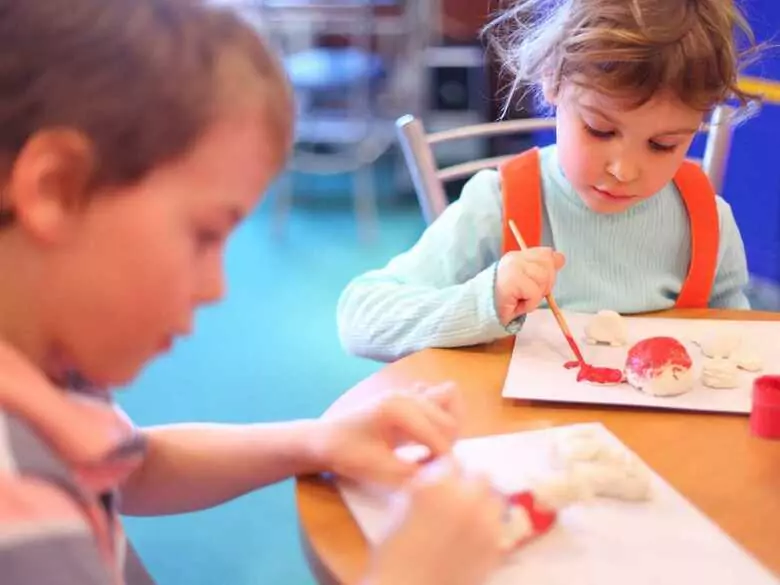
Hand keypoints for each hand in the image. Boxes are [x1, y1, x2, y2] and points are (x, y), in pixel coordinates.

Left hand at [315, 383, 462, 486]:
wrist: (324, 439)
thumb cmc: (347, 454)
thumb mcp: (380, 470)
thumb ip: (414, 472)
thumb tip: (443, 474)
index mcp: (399, 409)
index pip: (438, 436)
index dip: (443, 461)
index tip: (439, 480)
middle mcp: (407, 395)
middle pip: (447, 420)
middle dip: (446, 446)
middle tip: (431, 469)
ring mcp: (407, 393)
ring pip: (448, 404)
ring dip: (446, 431)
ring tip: (429, 454)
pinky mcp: (407, 397)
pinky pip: (438, 397)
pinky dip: (438, 417)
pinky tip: (423, 437)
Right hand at [366, 458, 504, 584]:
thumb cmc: (394, 551)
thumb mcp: (400, 507)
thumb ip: (423, 486)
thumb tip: (436, 478)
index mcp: (439, 484)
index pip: (453, 462)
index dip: (447, 472)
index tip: (444, 480)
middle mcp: (468, 498)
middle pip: (482, 476)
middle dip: (470, 485)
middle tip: (458, 499)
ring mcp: (485, 522)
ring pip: (496, 500)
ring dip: (485, 504)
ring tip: (471, 518)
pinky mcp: (495, 546)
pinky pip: (498, 526)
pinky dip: (489, 528)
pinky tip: (474, 539)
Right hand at [495, 247, 565, 324]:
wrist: (481, 311)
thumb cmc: (505, 300)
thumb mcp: (527, 282)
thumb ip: (543, 269)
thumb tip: (560, 258)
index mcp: (519, 256)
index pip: (547, 254)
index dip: (549, 269)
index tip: (537, 283)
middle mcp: (516, 257)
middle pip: (549, 266)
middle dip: (544, 285)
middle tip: (527, 295)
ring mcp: (513, 267)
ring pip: (543, 279)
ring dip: (535, 296)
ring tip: (521, 299)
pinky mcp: (512, 279)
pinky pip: (535, 293)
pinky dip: (529, 304)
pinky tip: (517, 304)